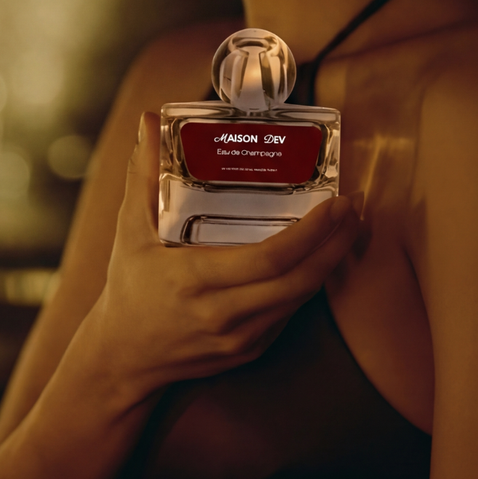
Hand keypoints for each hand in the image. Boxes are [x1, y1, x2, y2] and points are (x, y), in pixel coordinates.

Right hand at [88, 111, 362, 399]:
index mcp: (195, 279)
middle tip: (354, 208)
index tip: (333, 204)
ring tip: (348, 226)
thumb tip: (149, 121)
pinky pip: (288, 314)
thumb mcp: (130, 229)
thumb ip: (143, 174)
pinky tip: (322, 256)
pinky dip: (309, 283)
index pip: (268, 260)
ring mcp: (240, 338)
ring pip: (299, 300)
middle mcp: (223, 314)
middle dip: (335, 245)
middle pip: (297, 282)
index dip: (309, 234)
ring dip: (330, 262)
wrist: (124, 357)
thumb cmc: (129, 287)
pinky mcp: (250, 350)